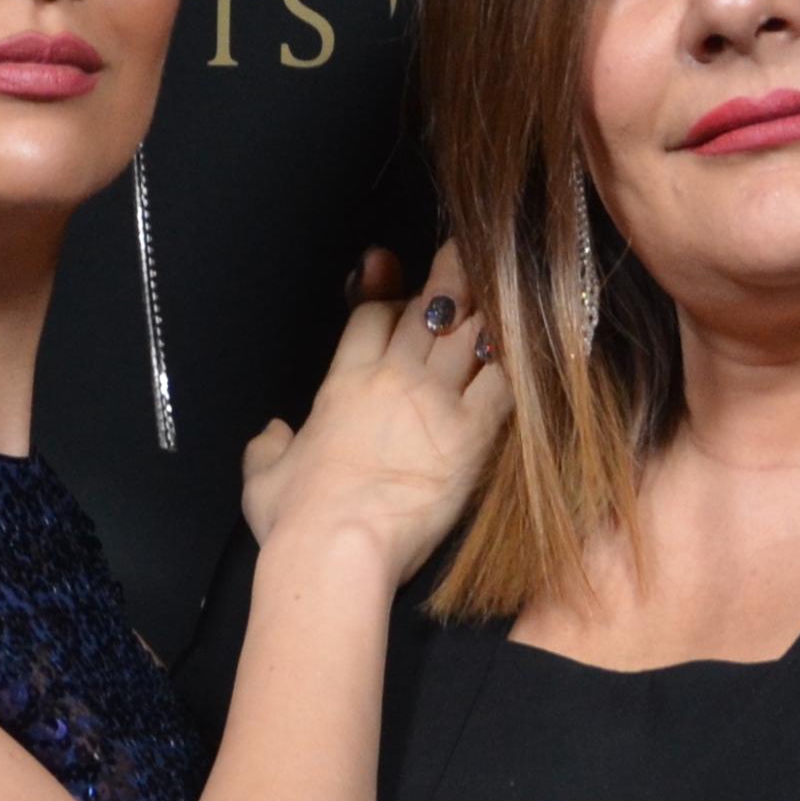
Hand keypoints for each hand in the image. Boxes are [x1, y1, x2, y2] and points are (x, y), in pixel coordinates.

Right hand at [240, 250, 501, 569]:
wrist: (334, 547)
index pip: (373, 315)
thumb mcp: (264, 474)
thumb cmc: (297, 519)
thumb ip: (269, 444)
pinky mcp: (472, 434)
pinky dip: (519, 361)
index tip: (402, 281)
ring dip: (489, 307)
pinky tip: (534, 344)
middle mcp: (392, 379)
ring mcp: (435, 401)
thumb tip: (272, 434)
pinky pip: (504, 381)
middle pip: (429, 309)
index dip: (390, 293)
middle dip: (450, 279)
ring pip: (471, 332)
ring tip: (508, 282)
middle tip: (469, 253)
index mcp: (343, 382)